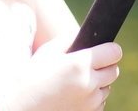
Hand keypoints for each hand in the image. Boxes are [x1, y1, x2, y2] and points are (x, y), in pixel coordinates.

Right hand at [0, 34, 122, 110]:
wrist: (22, 109)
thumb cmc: (31, 79)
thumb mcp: (47, 53)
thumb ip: (68, 40)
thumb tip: (84, 34)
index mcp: (80, 64)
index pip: (114, 52)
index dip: (110, 49)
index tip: (104, 49)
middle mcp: (89, 84)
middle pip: (114, 71)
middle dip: (105, 66)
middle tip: (90, 65)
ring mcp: (90, 103)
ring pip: (107, 88)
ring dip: (98, 84)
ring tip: (77, 82)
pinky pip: (100, 104)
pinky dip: (92, 99)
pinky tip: (74, 96)